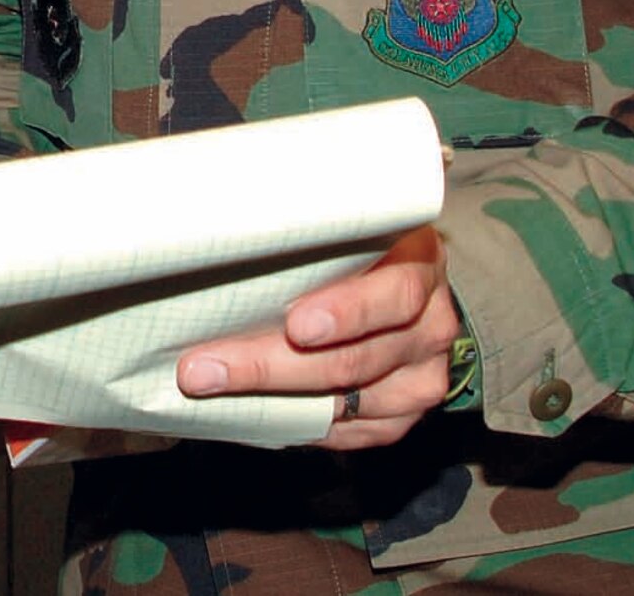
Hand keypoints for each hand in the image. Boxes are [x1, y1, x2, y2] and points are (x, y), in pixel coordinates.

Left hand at [175, 225, 458, 449]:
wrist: (405, 280)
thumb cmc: (355, 238)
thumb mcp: (348, 213)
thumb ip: (306, 215)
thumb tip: (220, 201)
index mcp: (419, 264)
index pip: (394, 295)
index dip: (346, 311)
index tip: (295, 323)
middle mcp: (430, 326)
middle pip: (353, 360)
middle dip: (269, 365)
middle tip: (204, 368)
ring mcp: (420, 378)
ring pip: (342, 402)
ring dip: (267, 398)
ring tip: (206, 389)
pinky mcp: (402, 417)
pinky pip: (346, 432)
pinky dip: (292, 423)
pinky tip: (244, 410)